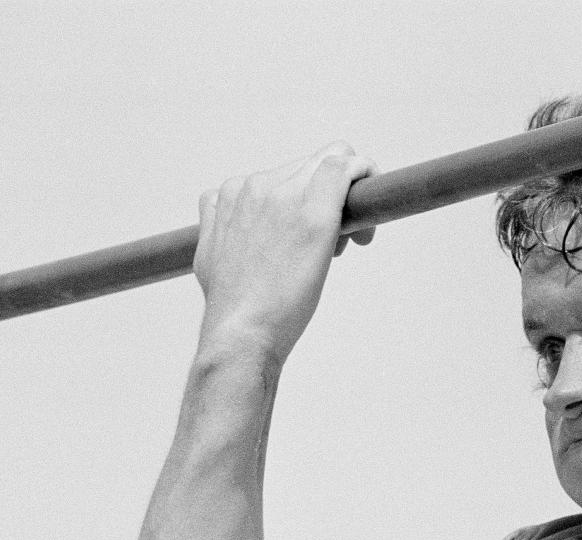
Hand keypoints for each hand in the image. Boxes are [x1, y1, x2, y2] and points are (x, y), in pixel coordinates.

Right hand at [193, 141, 377, 363]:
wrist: (241, 332)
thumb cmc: (233, 307)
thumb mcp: (210, 255)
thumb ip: (222, 229)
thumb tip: (236, 231)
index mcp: (230, 194)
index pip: (281, 174)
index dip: (304, 194)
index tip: (315, 231)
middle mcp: (256, 186)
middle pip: (311, 165)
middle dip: (331, 197)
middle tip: (340, 244)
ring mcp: (285, 195)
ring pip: (333, 164)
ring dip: (346, 200)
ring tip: (340, 249)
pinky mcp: (314, 213)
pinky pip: (345, 167)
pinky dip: (365, 176)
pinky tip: (371, 209)